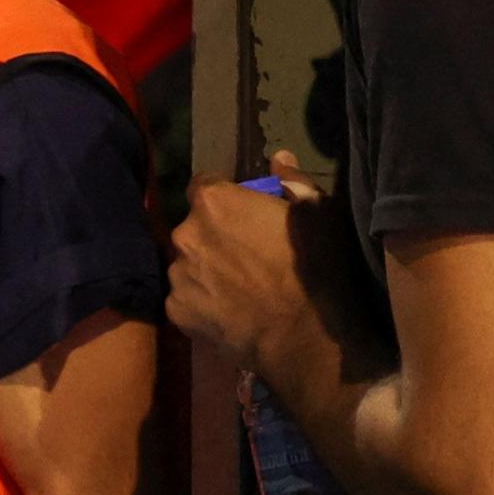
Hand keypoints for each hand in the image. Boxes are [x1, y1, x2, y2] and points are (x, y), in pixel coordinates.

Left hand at [167, 172, 321, 383]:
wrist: (302, 336)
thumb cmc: (313, 267)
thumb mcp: (317, 213)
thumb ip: (292, 181)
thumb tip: (278, 158)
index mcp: (213, 202)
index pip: (204, 186)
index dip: (224, 198)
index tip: (242, 212)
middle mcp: (185, 234)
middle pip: (194, 228)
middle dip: (214, 236)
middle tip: (244, 255)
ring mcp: (178, 276)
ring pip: (188, 264)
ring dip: (206, 269)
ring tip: (237, 289)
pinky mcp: (176, 312)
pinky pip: (186, 299)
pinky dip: (202, 302)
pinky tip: (228, 312)